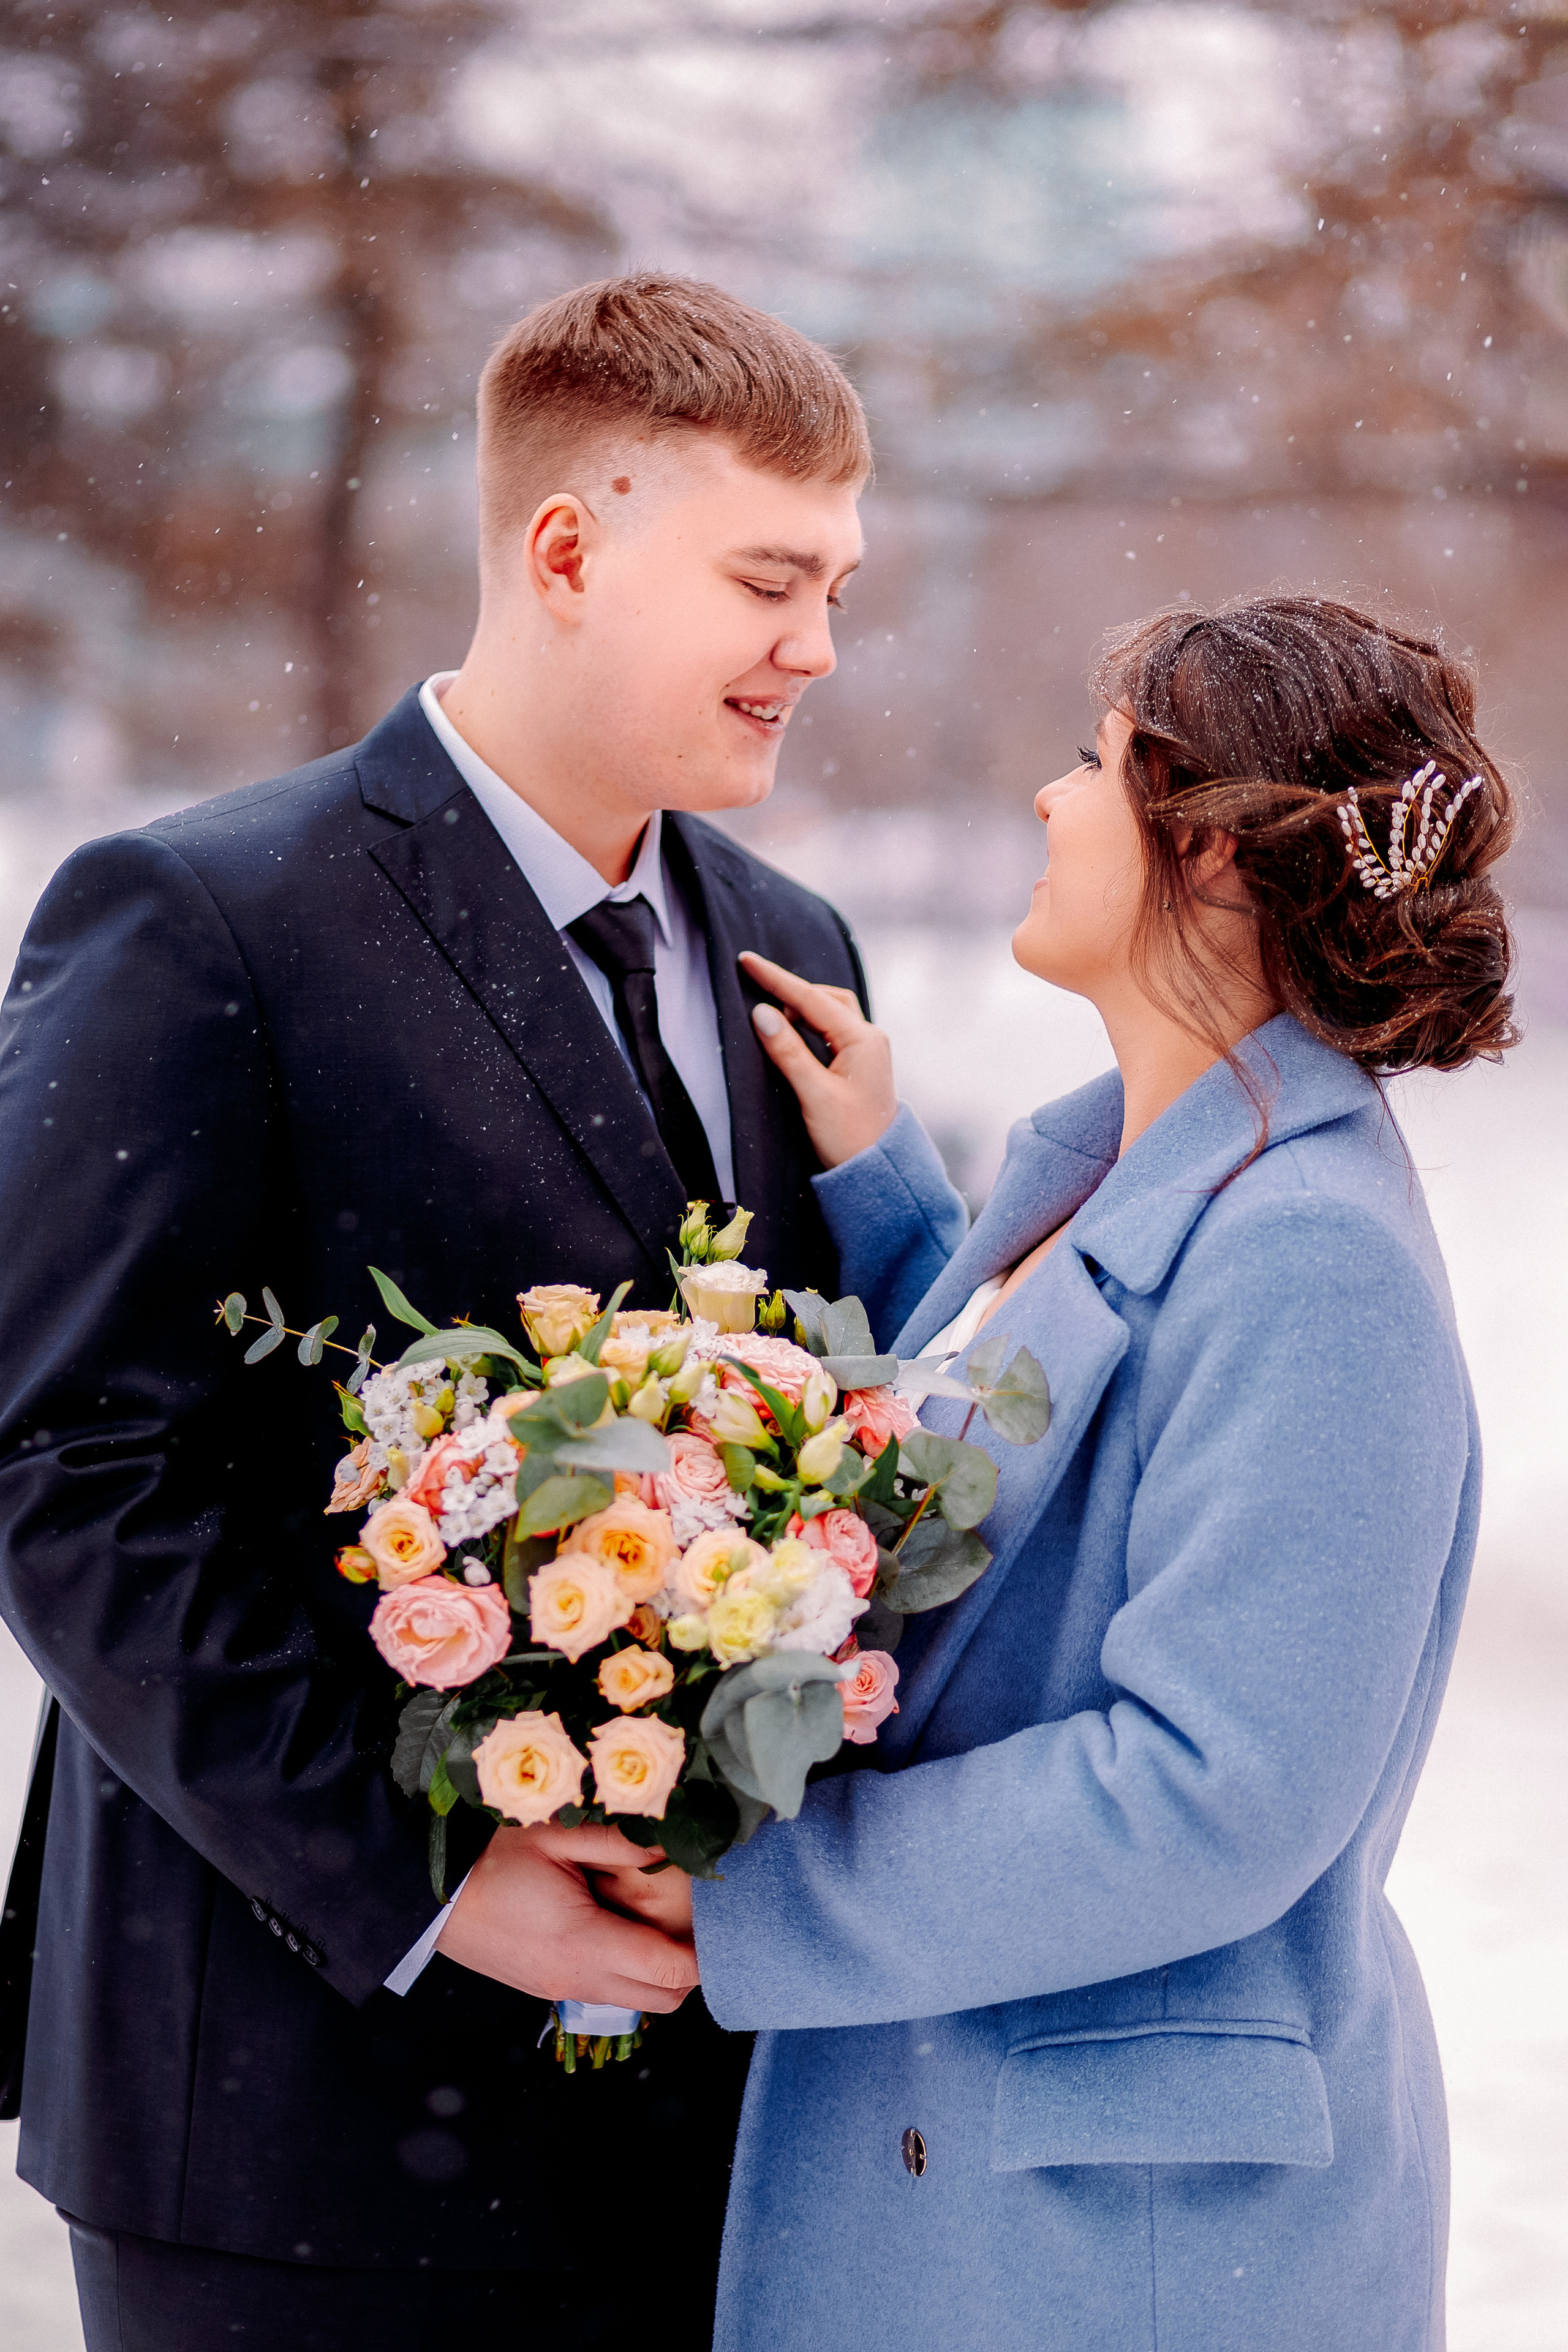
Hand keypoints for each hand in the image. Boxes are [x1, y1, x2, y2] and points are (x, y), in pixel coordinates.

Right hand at [434, 1821, 698, 2010]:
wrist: (430, 1899)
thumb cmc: (489, 1861)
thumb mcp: (553, 1835)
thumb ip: (616, 1841)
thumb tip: (669, 1846)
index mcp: (584, 1944)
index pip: (669, 1972)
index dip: (703, 1954)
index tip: (718, 1922)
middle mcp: (578, 1980)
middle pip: (663, 1999)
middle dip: (688, 1967)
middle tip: (692, 1917)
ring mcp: (561, 1991)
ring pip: (636, 2001)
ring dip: (657, 1971)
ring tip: (653, 1917)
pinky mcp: (548, 1989)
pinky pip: (607, 1994)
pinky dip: (627, 1972)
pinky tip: (617, 1926)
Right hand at [739, 950, 897, 1169]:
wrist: (877, 1172)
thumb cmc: (849, 1137)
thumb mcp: (814, 1094)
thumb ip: (787, 1051)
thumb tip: (761, 1013)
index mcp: (862, 1040)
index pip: (811, 999)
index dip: (776, 979)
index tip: (747, 960)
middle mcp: (869, 1038)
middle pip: (826, 998)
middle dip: (791, 990)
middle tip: (756, 984)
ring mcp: (867, 1051)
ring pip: (830, 1012)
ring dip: (801, 1007)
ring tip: (771, 1012)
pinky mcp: (859, 1065)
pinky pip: (832, 1031)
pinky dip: (809, 1025)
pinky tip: (791, 1032)